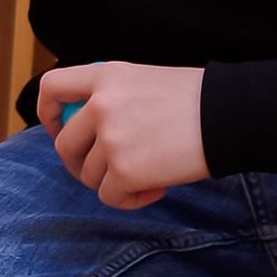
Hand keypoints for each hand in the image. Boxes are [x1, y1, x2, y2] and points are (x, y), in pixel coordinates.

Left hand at [38, 60, 206, 209]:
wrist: (229, 116)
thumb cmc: (197, 101)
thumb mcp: (146, 81)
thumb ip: (113, 98)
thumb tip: (90, 132)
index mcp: (106, 76)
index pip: (52, 87)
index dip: (47, 113)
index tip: (58, 129)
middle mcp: (100, 104)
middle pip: (65, 145)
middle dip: (81, 165)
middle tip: (108, 172)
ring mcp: (110, 138)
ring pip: (90, 175)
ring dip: (115, 183)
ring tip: (149, 178)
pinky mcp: (124, 170)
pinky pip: (110, 197)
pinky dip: (131, 200)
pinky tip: (157, 190)